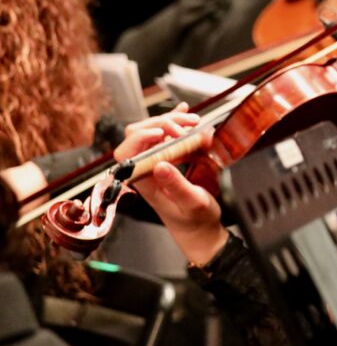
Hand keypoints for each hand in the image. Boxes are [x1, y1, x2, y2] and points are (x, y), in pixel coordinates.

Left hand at [115, 104, 226, 265]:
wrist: (201, 232)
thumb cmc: (196, 222)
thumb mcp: (192, 203)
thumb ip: (176, 185)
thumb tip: (160, 165)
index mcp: (145, 182)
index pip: (127, 153)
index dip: (140, 137)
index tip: (163, 132)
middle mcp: (147, 171)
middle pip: (138, 136)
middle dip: (161, 124)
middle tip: (186, 127)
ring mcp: (158, 164)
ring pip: (153, 132)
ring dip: (172, 121)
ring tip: (194, 121)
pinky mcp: (170, 161)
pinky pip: (167, 137)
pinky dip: (176, 122)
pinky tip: (185, 113)